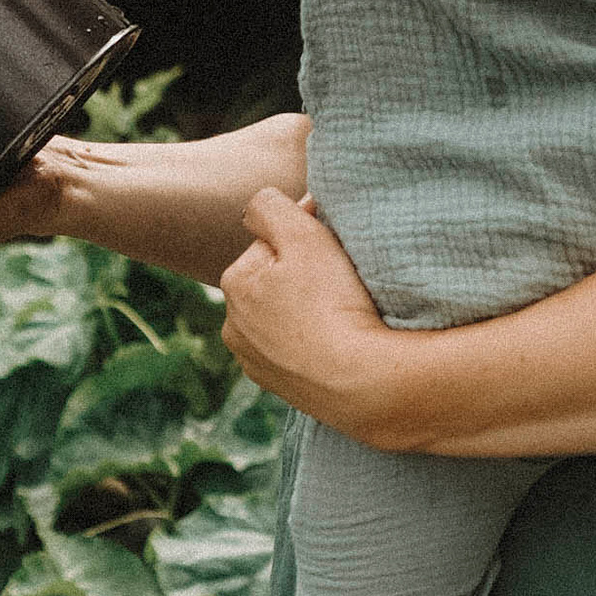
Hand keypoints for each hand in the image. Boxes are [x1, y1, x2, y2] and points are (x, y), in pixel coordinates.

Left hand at [218, 186, 408, 438]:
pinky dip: (316, 344)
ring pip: (288, 318)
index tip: (337, 246)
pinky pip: (300, 352)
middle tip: (343, 282)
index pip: (274, 242)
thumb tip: (260, 206)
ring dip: (310, 311)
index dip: (308, 237)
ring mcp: (257, 363)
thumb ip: (270, 207)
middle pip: (277, 282)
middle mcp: (234, 327)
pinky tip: (339, 344)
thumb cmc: (332, 303)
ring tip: (343, 313)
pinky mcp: (283, 389)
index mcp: (233, 285)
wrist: (362, 382)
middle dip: (305, 276)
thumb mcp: (302, 235)